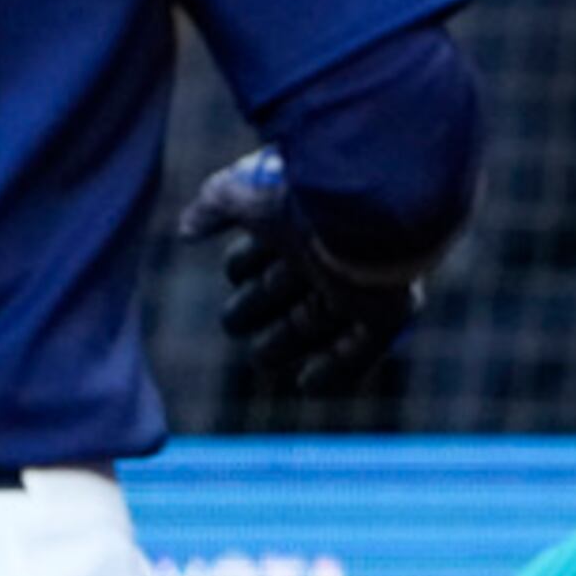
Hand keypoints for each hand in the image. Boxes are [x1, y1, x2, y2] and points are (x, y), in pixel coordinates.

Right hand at [180, 150, 419, 394]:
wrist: (369, 207)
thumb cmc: (303, 196)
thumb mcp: (244, 191)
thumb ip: (213, 204)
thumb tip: (186, 231)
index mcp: (297, 220)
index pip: (262, 251)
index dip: (243, 264)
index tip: (236, 273)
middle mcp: (328, 252)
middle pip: (284, 289)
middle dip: (255, 305)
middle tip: (232, 321)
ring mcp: (358, 283)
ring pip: (316, 320)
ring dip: (285, 341)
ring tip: (261, 358)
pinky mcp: (388, 310)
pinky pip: (362, 349)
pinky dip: (334, 370)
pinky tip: (306, 384)